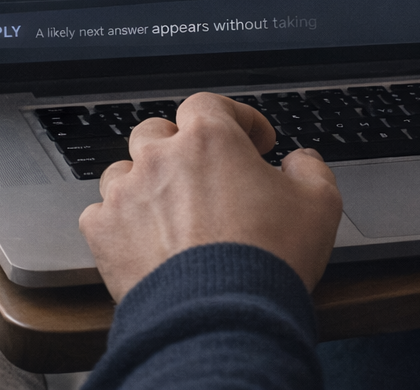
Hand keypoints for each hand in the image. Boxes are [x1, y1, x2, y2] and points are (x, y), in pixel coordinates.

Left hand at [79, 92, 342, 299]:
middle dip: (181, 146)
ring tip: (169, 208)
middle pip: (157, 131)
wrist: (222, 317)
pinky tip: (142, 238)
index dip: (236, 118)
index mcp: (210, 139)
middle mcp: (160, 158)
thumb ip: (311, 169)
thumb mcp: (320, 203)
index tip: (254, 141)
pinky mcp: (104, 236)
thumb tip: (300, 161)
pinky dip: (118, 222)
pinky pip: (100, 214)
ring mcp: (126, 196)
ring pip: (122, 171)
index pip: (210, 104)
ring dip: (144, 182)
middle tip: (205, 172)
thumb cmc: (269, 257)